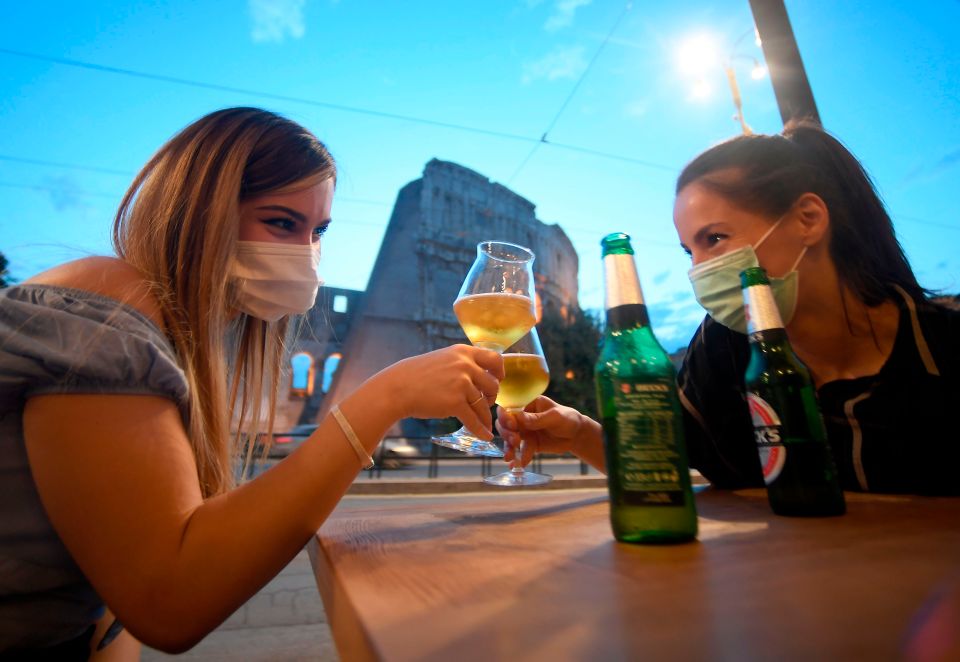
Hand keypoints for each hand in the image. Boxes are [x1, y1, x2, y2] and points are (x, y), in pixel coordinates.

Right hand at [384, 344, 503, 439]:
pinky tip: (485, 436)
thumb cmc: (417, 375)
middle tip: (485, 402)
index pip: (495, 359)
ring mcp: (461, 384)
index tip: (498, 380)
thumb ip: (462, 364)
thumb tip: (481, 375)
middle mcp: (465, 365)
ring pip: (483, 404)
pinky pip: (474, 419)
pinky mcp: (455, 402)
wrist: (398, 388)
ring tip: (485, 423)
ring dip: (485, 416)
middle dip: (492, 396)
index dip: (500, 372)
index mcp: (463, 352)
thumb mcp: (443, 359)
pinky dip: (480, 429)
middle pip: (493, 384)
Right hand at [497, 396, 585, 467]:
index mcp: (528, 405)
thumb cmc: (568, 419)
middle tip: (514, 442)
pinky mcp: (530, 444)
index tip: (512, 426)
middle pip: (506, 425)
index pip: (511, 409)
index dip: (506, 417)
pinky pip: (521, 451)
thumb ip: (537, 418)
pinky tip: (514, 466)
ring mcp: (526, 431)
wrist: (577, 435)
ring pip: (511, 439)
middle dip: (507, 434)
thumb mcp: (554, 416)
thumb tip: (519, 418)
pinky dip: (518, 458)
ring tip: (509, 458)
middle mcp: (523, 417)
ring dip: (509, 448)